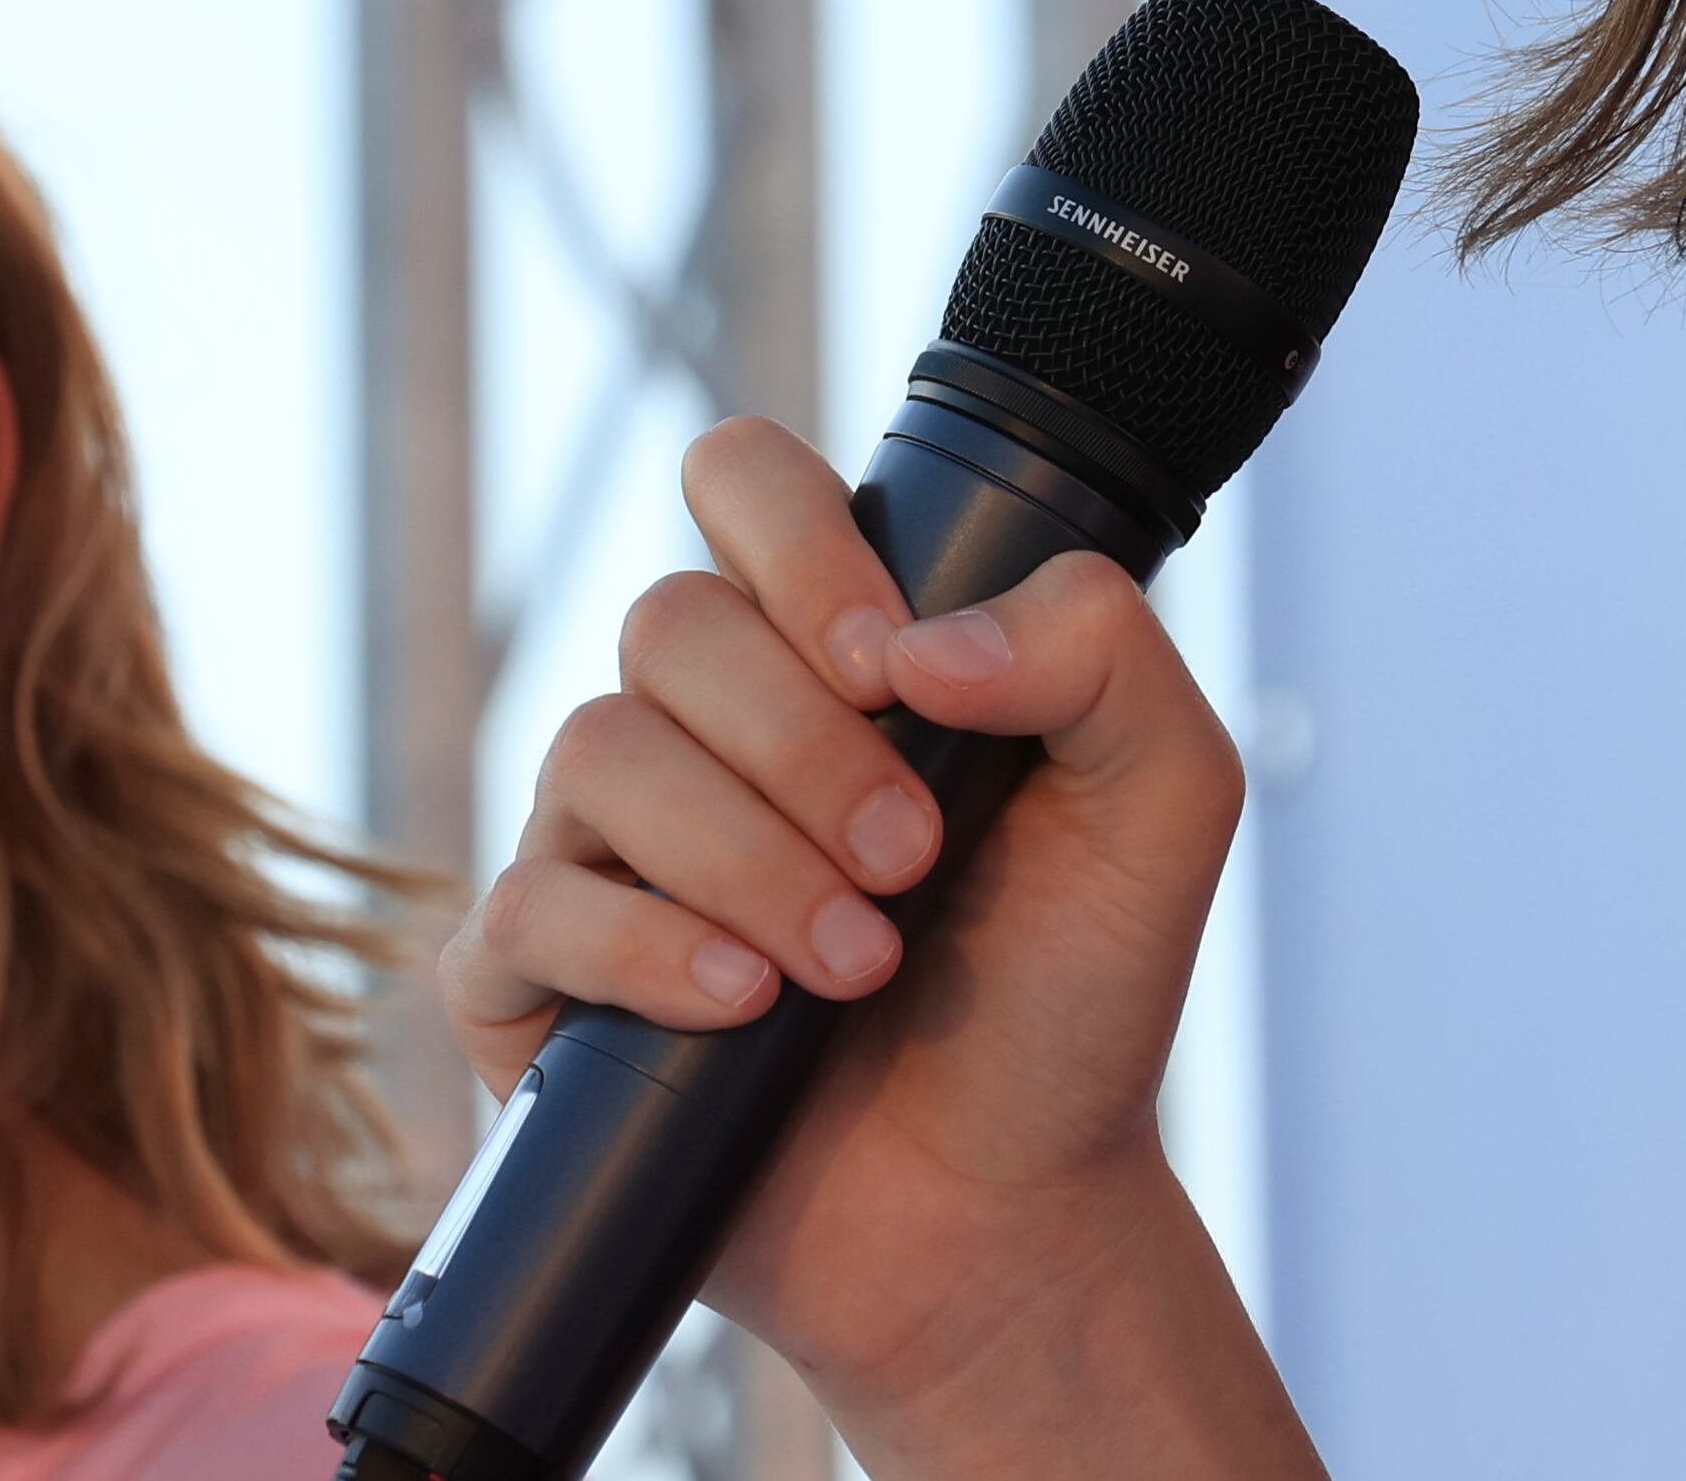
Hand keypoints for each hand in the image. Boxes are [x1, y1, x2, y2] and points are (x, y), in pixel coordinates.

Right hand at [442, 415, 1286, 1459]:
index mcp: (824, 644)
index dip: (793, 539)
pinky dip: (640, 950)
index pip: (741, 477)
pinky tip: (741, 1003)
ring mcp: (605, 846)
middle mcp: (699, 722)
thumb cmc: (1070, 992)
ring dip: (743, 858)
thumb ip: (1102, 651)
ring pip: (592, 751)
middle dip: (803, 747)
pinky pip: (521, 910)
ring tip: (856, 964)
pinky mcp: (540, 983)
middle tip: (912, 865)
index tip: (890, 664)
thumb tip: (926, 642)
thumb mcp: (1163, 798)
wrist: (1010, 1209)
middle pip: (668, 623)